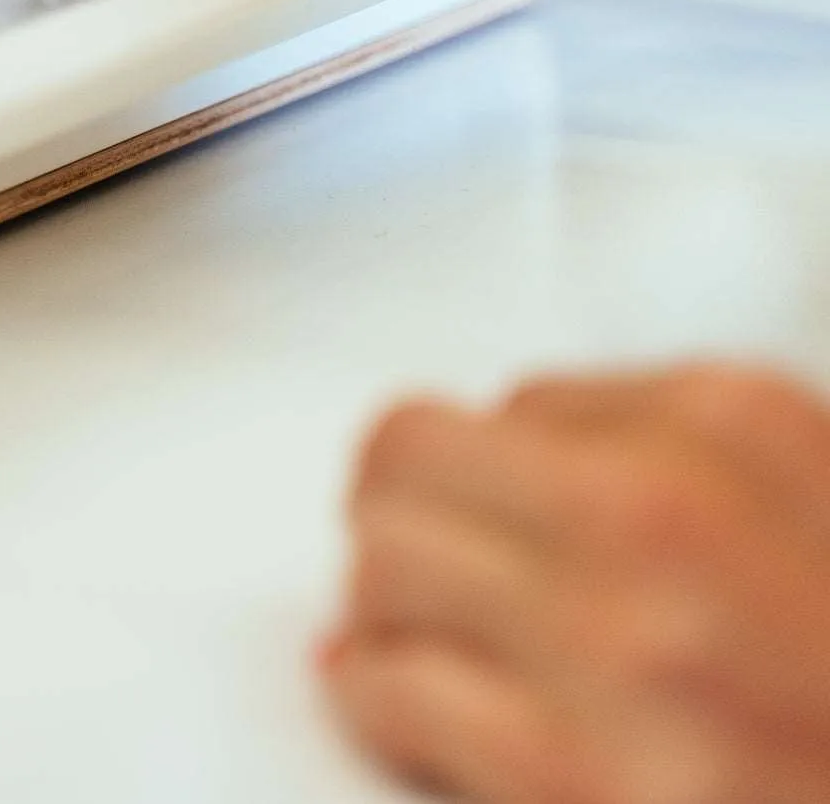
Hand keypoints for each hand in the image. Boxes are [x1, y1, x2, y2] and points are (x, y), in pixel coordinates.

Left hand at [322, 364, 829, 801]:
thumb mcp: (821, 510)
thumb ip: (698, 465)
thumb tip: (524, 459)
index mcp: (740, 427)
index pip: (526, 400)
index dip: (506, 474)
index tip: (499, 522)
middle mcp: (666, 509)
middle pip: (417, 453)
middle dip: (405, 510)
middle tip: (416, 562)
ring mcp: (619, 640)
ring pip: (383, 560)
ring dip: (386, 605)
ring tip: (411, 640)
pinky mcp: (572, 772)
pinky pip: (393, 689)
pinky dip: (380, 699)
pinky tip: (406, 712)